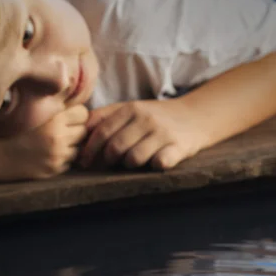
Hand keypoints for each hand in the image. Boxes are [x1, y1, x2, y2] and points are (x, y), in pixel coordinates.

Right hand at [2, 104, 88, 180]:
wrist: (1, 155)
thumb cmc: (18, 131)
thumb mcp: (36, 112)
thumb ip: (56, 104)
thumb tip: (75, 93)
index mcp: (54, 118)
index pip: (83, 113)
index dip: (77, 116)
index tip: (69, 118)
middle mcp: (58, 136)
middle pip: (84, 131)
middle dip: (75, 132)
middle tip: (61, 132)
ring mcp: (57, 154)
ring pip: (78, 148)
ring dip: (70, 147)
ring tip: (53, 144)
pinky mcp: (55, 168)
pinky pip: (70, 162)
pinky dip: (63, 159)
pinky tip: (48, 155)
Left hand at [79, 99, 203, 170]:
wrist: (197, 116)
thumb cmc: (158, 116)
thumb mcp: (132, 108)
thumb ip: (106, 116)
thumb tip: (78, 131)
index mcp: (131, 108)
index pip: (101, 131)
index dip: (89, 150)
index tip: (83, 163)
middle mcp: (146, 119)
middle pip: (115, 147)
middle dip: (108, 160)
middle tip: (111, 164)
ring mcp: (163, 133)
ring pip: (134, 158)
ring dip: (129, 165)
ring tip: (135, 162)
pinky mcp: (178, 147)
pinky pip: (159, 163)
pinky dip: (153, 167)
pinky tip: (155, 163)